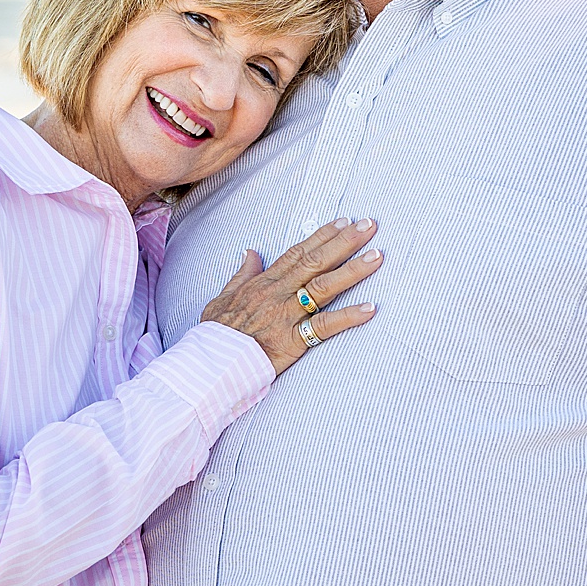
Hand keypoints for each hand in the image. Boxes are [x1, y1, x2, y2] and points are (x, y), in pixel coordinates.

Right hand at [199, 218, 381, 373]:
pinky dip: (348, 317)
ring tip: (377, 256)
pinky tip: (370, 308)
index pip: (298, 253)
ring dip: (353, 270)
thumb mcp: (222, 298)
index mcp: (263, 283)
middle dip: (344, 242)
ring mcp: (286, 315)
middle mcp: (277, 294)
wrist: (209, 364)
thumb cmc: (215, 335)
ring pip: (323, 287)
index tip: (344, 221)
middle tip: (369, 225)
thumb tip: (251, 252)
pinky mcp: (292, 340)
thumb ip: (242, 275)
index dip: (322, 236)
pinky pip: (324, 326)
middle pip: (315, 262)